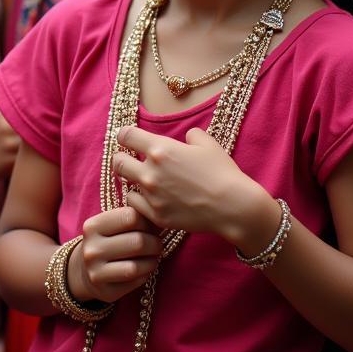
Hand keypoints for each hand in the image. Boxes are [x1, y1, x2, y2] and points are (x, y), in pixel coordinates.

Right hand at [66, 206, 162, 304]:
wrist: (84, 270)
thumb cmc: (106, 242)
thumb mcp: (109, 226)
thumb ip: (129, 218)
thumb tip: (159, 217)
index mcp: (92, 226)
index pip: (130, 216)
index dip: (146, 221)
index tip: (149, 226)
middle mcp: (92, 249)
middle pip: (137, 242)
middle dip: (154, 243)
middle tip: (157, 244)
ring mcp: (97, 272)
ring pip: (137, 266)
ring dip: (152, 260)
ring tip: (153, 257)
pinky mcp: (106, 291)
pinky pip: (136, 281)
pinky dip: (146, 273)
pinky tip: (145, 269)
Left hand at [112, 126, 266, 242]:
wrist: (234, 207)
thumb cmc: (222, 172)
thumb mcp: (207, 144)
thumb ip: (191, 136)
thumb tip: (185, 137)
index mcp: (160, 149)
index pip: (126, 136)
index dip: (125, 135)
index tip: (127, 138)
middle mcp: (151, 172)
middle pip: (118, 162)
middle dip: (122, 158)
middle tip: (130, 160)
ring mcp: (152, 195)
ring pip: (126, 184)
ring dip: (133, 180)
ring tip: (145, 180)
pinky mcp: (156, 215)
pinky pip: (134, 204)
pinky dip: (139, 200)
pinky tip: (150, 198)